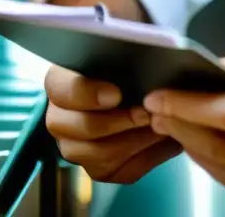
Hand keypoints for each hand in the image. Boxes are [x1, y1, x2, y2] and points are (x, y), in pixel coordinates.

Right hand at [45, 66, 180, 183]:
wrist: (151, 94)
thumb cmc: (134, 68)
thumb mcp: (127, 55)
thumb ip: (126, 58)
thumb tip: (144, 67)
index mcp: (61, 84)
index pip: (60, 89)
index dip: (87, 93)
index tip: (116, 94)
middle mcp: (62, 119)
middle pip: (80, 128)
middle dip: (118, 122)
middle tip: (146, 113)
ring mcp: (78, 148)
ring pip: (99, 154)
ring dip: (136, 139)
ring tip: (161, 124)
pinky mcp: (101, 169)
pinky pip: (122, 170)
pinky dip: (148, 154)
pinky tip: (164, 139)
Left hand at [143, 51, 224, 215]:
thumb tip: (207, 70)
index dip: (187, 106)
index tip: (159, 94)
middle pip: (216, 145)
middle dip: (179, 124)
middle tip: (155, 107)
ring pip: (218, 167)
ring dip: (189, 144)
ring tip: (171, 121)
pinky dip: (211, 161)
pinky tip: (201, 141)